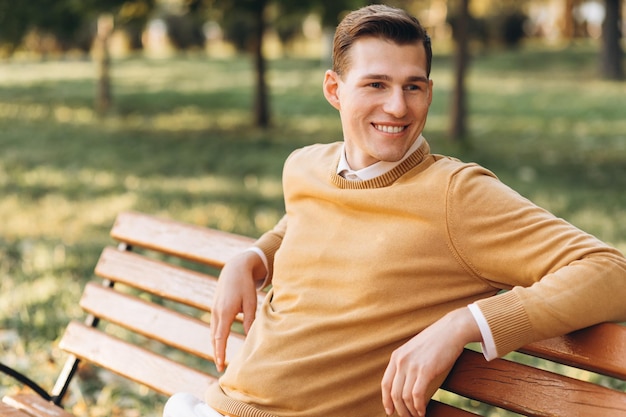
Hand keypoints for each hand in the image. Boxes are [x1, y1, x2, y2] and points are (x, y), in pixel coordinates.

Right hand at [210, 250, 265, 371]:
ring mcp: (214, 310)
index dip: (220, 352)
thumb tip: (250, 337)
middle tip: (219, 368)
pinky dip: (216, 337)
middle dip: (216, 353)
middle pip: (214, 338)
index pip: (220, 338)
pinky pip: (214, 326)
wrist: (234, 269)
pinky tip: (219, 343)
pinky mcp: (215, 308)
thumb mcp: (250, 302)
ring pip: (213, 333)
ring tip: (220, 359)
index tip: (220, 364)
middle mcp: (216, 312)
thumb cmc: (245, 285)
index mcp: (225, 312)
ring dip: (215, 346)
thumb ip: (249, 320)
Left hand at [381, 307, 480, 415]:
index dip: (386, 400)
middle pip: (394, 393)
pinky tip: (423, 412)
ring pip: (404, 397)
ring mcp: (412, 365)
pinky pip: (416, 396)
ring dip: (410, 411)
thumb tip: (406, 384)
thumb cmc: (436, 341)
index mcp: (396, 356)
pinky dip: (418, 407)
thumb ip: (407, 364)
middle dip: (400, 410)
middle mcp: (401, 361)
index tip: (390, 411)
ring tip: (417, 416)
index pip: (385, 383)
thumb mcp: (415, 351)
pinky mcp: (425, 370)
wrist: (451, 330)